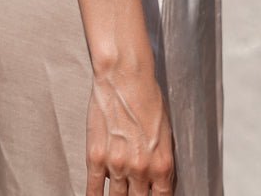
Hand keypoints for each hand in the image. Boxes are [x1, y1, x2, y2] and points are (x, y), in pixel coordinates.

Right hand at [85, 68, 174, 194]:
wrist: (125, 76)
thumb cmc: (147, 96)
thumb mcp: (166, 131)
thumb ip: (160, 159)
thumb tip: (156, 178)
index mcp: (162, 164)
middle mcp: (141, 169)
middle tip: (134, 194)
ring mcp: (117, 165)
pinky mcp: (96, 158)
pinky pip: (94, 189)